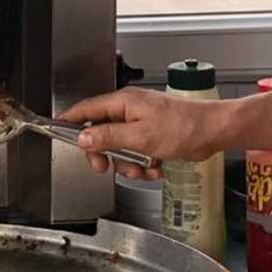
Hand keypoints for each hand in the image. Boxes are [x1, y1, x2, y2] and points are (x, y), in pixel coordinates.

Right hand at [58, 88, 219, 180]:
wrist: (213, 132)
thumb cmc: (184, 127)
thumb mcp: (139, 137)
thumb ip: (108, 137)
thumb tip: (84, 137)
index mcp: (124, 103)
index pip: (87, 109)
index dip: (71, 121)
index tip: (57, 130)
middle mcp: (131, 110)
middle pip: (101, 133)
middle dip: (106, 154)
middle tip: (107, 166)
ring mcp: (142, 123)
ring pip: (120, 148)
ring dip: (128, 163)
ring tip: (142, 168)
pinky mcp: (153, 135)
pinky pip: (137, 153)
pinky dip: (144, 163)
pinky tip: (155, 166)